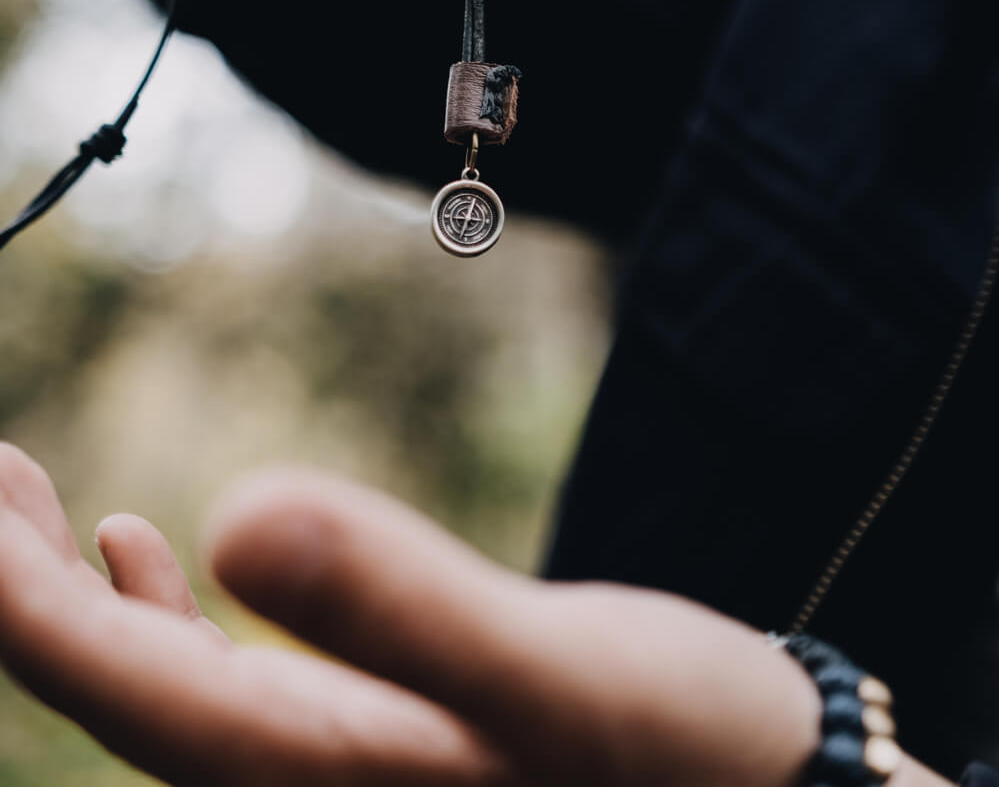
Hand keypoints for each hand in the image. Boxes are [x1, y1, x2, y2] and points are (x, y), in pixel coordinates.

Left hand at [0, 439, 823, 785]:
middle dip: (15, 585)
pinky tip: (147, 545)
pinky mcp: (367, 727)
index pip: (118, 692)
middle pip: (108, 692)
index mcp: (322, 779)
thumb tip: (231, 517)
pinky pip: (217, 674)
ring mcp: (328, 763)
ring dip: (71, 588)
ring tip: (17, 496)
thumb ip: (405, 610)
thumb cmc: (677, 747)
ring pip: (149, 678)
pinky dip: (159, 607)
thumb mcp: (559, 676)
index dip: (15, 597)